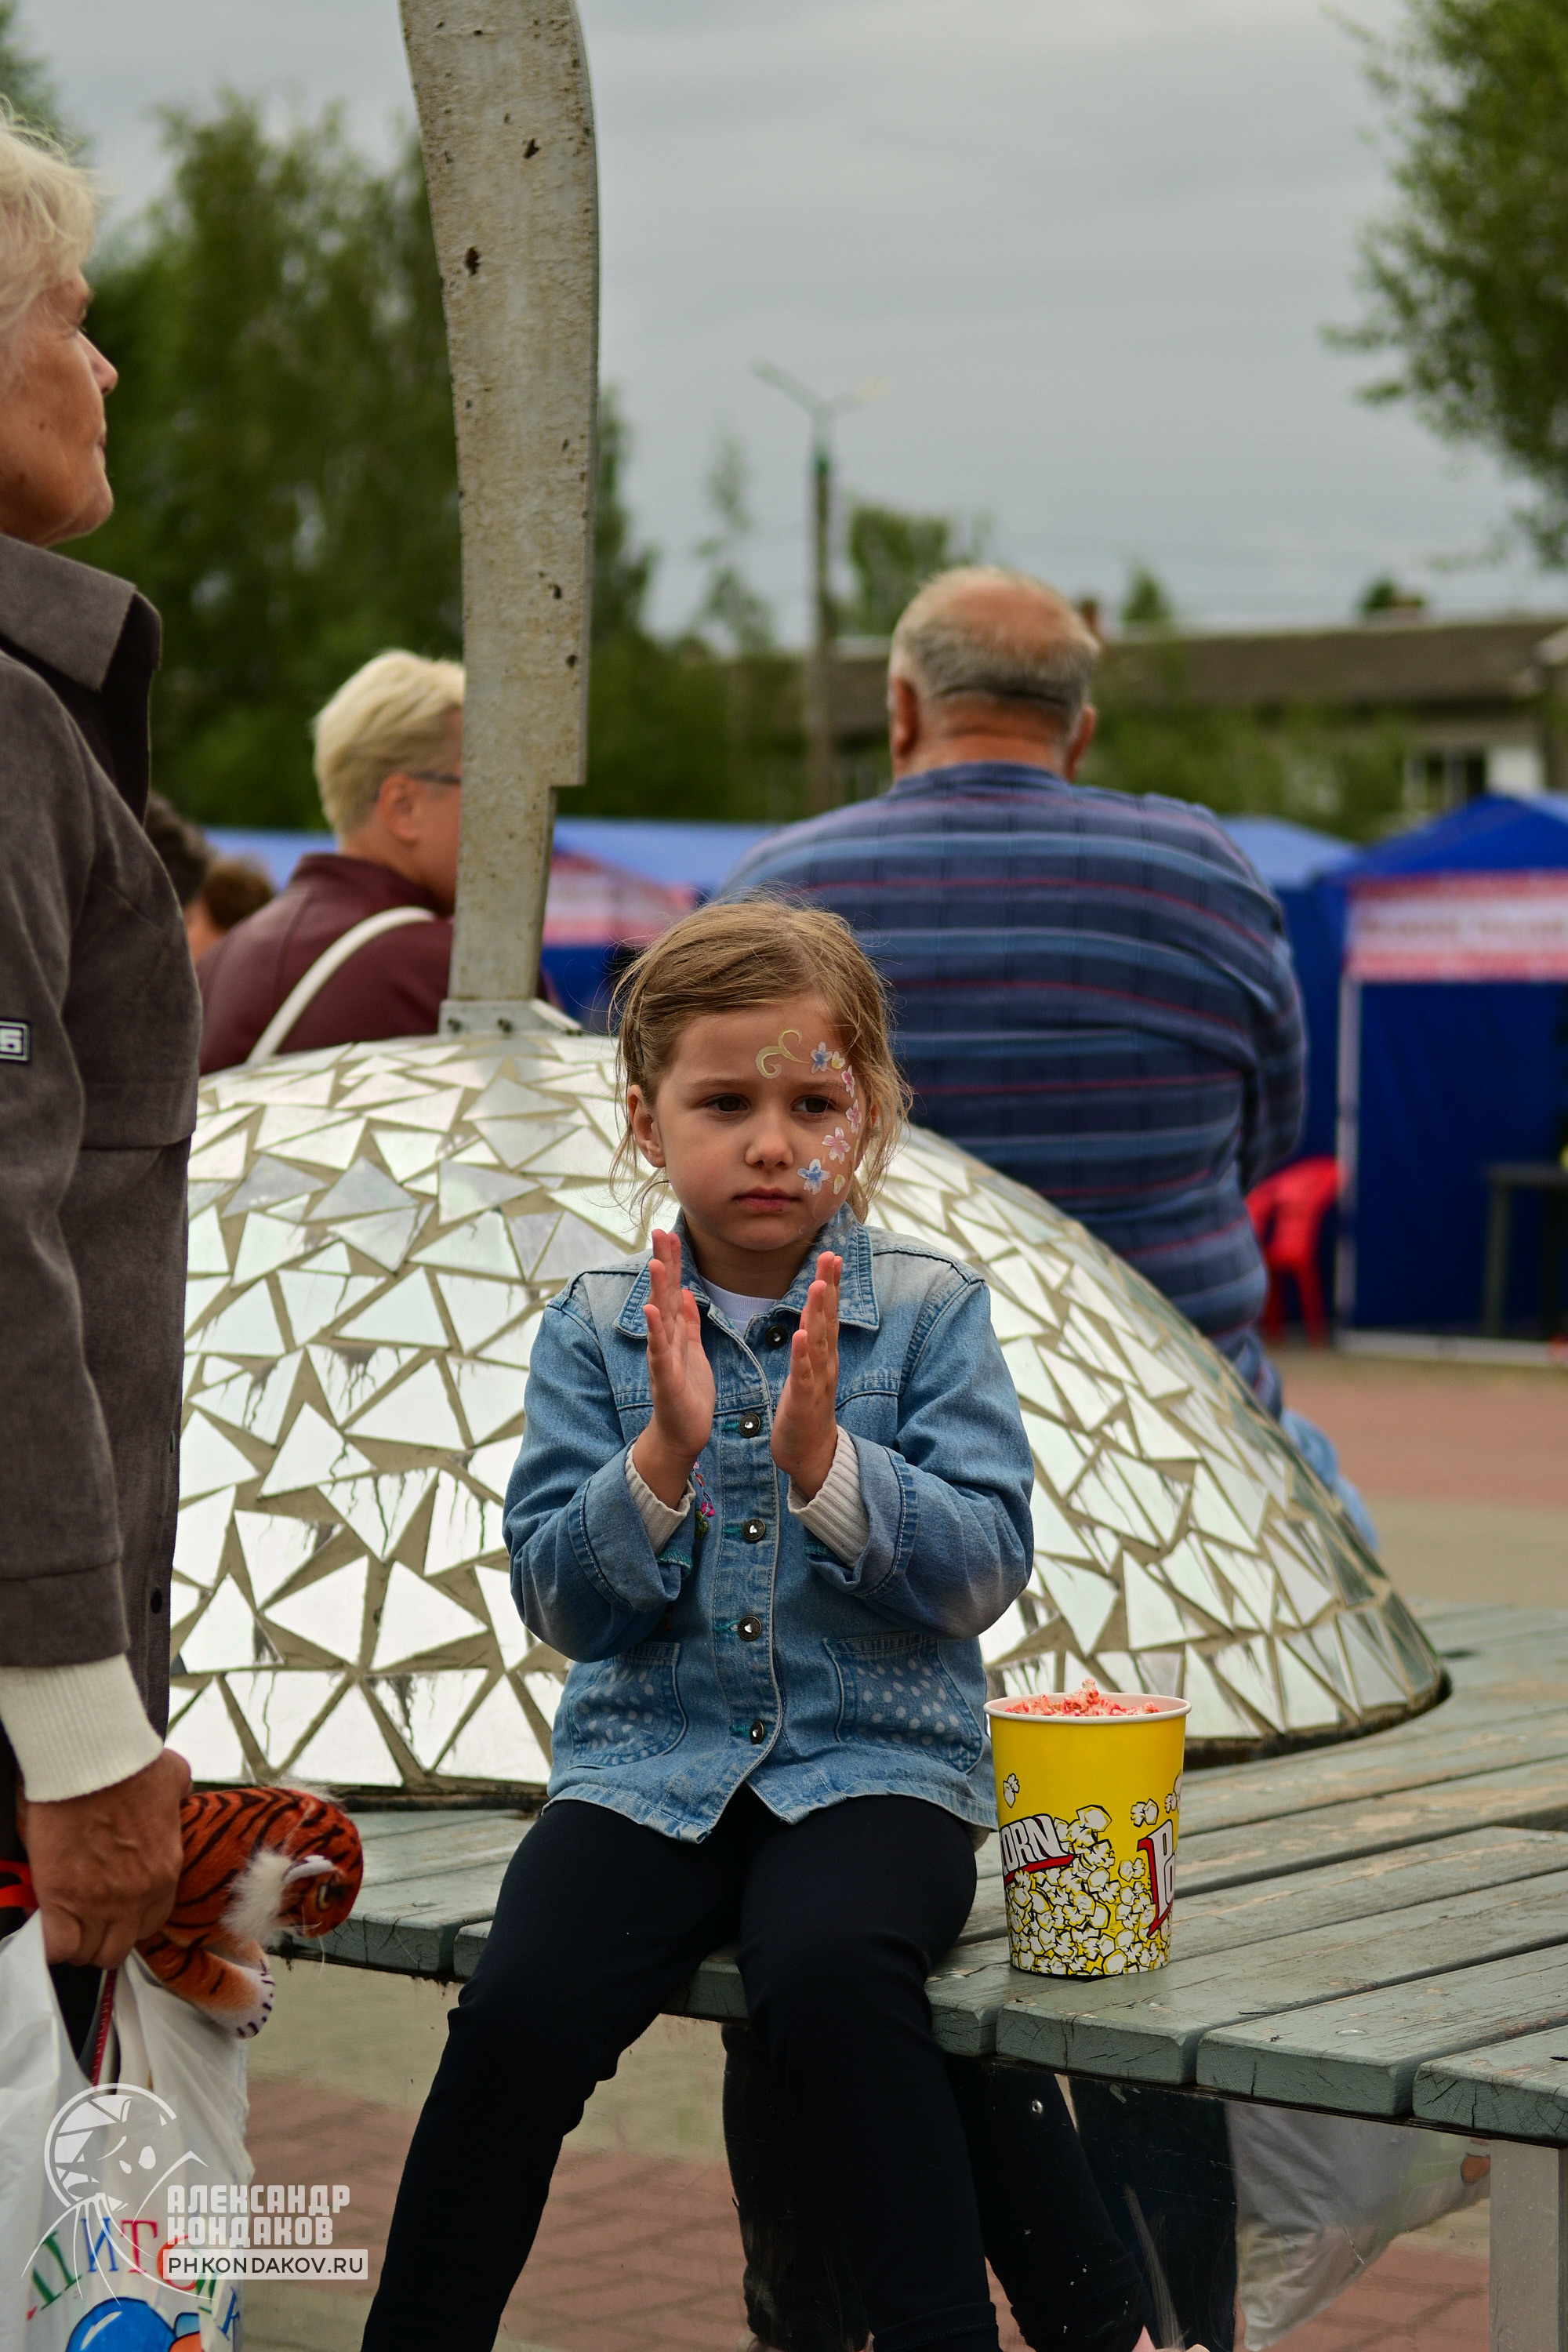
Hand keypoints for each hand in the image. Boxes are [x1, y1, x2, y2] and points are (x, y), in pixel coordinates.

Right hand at [19, 1746, 190, 1966]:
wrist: (93, 1762)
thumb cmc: (131, 1765)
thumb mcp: (175, 1779)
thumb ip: (179, 1795)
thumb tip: (177, 1793)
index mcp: (165, 1872)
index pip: (152, 1924)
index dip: (130, 1921)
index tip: (115, 1912)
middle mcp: (136, 1895)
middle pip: (119, 1947)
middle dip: (103, 1938)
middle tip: (87, 1921)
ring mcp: (99, 1901)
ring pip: (89, 1952)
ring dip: (77, 1942)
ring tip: (66, 1923)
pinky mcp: (62, 1898)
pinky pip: (57, 1946)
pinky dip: (51, 1944)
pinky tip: (49, 1927)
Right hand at [633, 1227, 715, 1506]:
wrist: (683, 1434)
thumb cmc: (689, 1393)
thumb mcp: (692, 1350)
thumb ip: (687, 1322)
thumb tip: (684, 1292)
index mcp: (675, 1333)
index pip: (674, 1290)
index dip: (673, 1261)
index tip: (671, 1231)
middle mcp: (665, 1340)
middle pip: (663, 1295)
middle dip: (663, 1264)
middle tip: (660, 1231)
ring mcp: (662, 1358)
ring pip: (660, 1319)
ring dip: (658, 1290)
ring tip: (658, 1262)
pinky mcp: (666, 1379)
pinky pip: (661, 1352)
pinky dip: (657, 1331)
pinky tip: (653, 1311)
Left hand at [771, 1252, 840, 1501]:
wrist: (809, 1452)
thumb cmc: (805, 1407)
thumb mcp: (808, 1367)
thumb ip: (811, 1340)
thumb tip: (812, 1312)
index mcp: (823, 1353)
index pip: (828, 1312)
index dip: (831, 1283)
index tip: (831, 1253)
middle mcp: (826, 1362)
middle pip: (828, 1318)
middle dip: (829, 1286)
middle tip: (830, 1256)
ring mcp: (818, 1381)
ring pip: (820, 1342)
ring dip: (819, 1314)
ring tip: (818, 1286)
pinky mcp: (806, 1400)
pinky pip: (805, 1374)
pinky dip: (804, 1355)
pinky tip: (801, 1336)